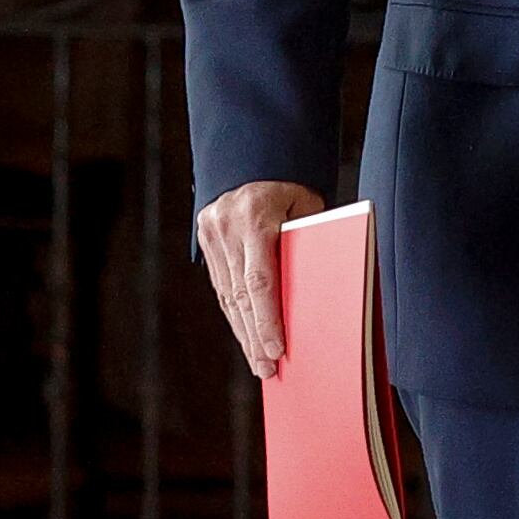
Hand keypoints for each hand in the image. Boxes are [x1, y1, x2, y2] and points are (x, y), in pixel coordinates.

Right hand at [198, 181, 325, 377]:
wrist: (254, 148)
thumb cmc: (294, 181)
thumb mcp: (309, 206)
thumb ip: (307, 245)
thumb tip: (313, 295)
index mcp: (254, 217)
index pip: (260, 280)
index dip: (267, 320)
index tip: (277, 350)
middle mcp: (226, 226)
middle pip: (240, 295)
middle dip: (255, 337)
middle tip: (269, 371)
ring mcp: (211, 232)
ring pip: (227, 293)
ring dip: (243, 331)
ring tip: (259, 363)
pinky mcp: (204, 236)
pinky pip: (221, 283)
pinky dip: (235, 312)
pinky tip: (246, 335)